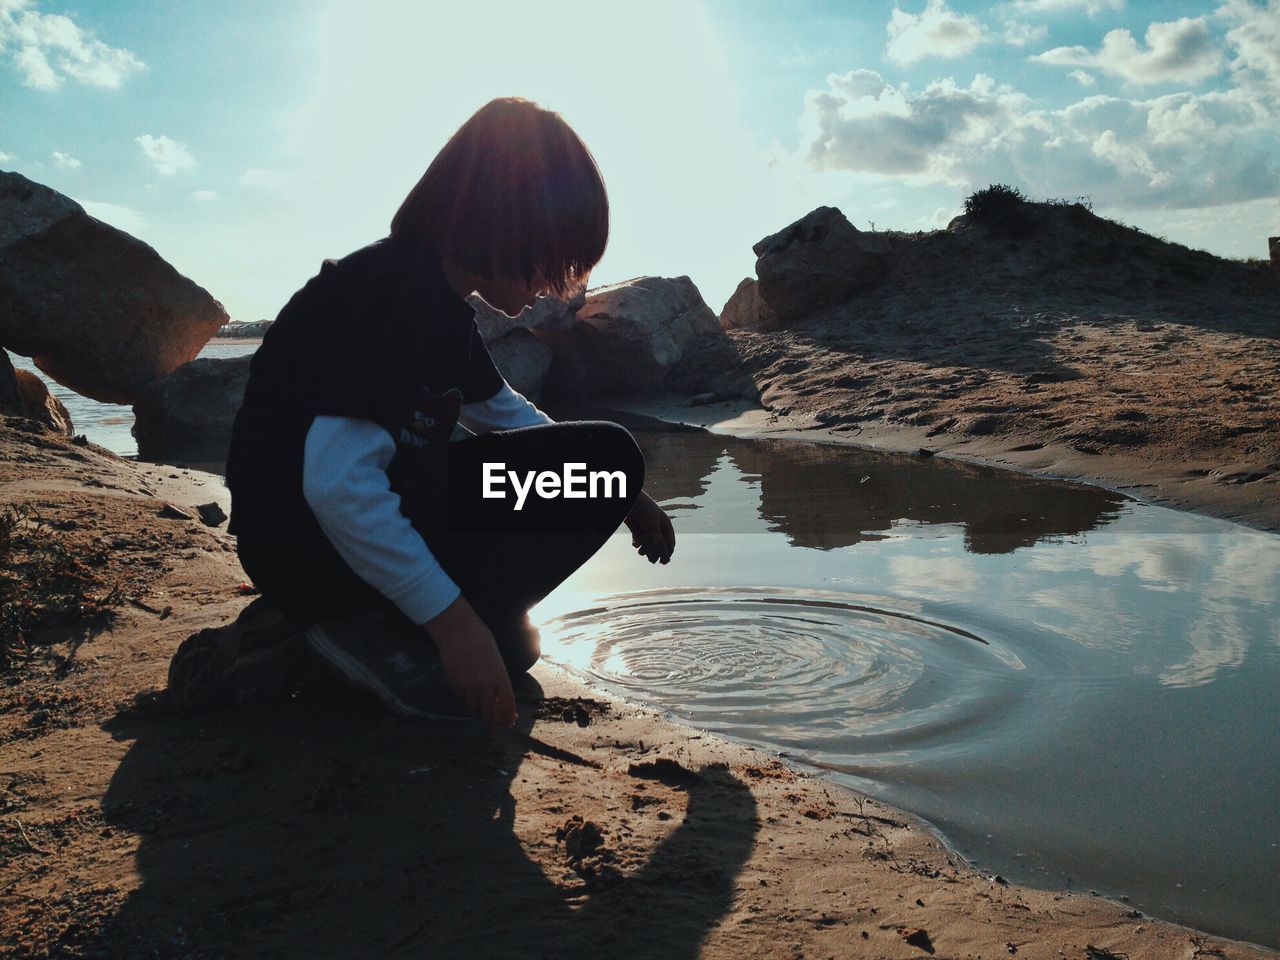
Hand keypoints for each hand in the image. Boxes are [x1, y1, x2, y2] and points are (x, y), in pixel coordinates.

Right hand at [420, 595, 516, 731]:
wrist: (459, 630)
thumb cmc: (481, 642)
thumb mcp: (496, 661)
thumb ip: (498, 681)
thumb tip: (499, 701)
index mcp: (500, 677)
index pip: (508, 705)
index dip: (508, 718)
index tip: (508, 724)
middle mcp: (485, 684)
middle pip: (489, 714)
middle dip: (492, 725)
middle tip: (493, 730)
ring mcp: (469, 685)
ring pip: (473, 710)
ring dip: (477, 712)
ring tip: (479, 709)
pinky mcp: (455, 685)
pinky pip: (462, 698)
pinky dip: (465, 698)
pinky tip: (466, 688)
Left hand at [624, 490, 675, 563]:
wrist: (627, 501)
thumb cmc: (643, 511)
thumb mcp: (653, 529)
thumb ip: (659, 543)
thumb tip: (666, 558)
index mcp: (665, 524)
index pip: (670, 543)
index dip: (668, 553)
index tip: (664, 562)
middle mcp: (657, 527)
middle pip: (659, 545)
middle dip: (655, 552)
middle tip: (652, 561)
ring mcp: (646, 528)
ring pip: (648, 544)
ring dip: (646, 549)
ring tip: (641, 552)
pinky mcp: (636, 528)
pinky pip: (639, 540)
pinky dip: (637, 543)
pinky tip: (635, 542)